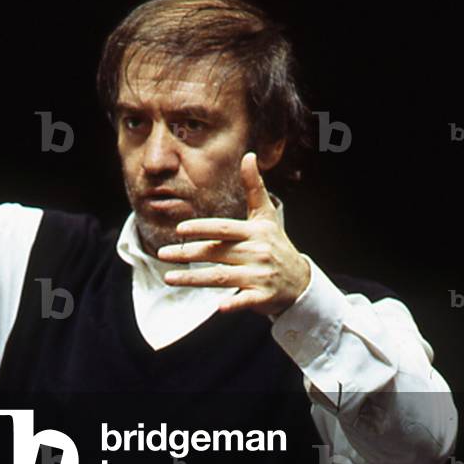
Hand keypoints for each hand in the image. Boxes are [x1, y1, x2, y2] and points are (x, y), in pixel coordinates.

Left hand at [156, 152, 311, 315]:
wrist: (300, 281)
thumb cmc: (276, 245)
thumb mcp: (266, 216)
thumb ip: (254, 187)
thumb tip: (248, 155)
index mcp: (255, 233)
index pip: (224, 229)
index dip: (202, 229)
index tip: (179, 229)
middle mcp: (258, 253)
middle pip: (216, 253)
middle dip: (187, 254)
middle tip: (162, 254)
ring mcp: (261, 275)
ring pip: (221, 277)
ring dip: (194, 278)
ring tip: (168, 278)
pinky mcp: (263, 296)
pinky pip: (245, 300)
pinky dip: (233, 304)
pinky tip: (217, 307)